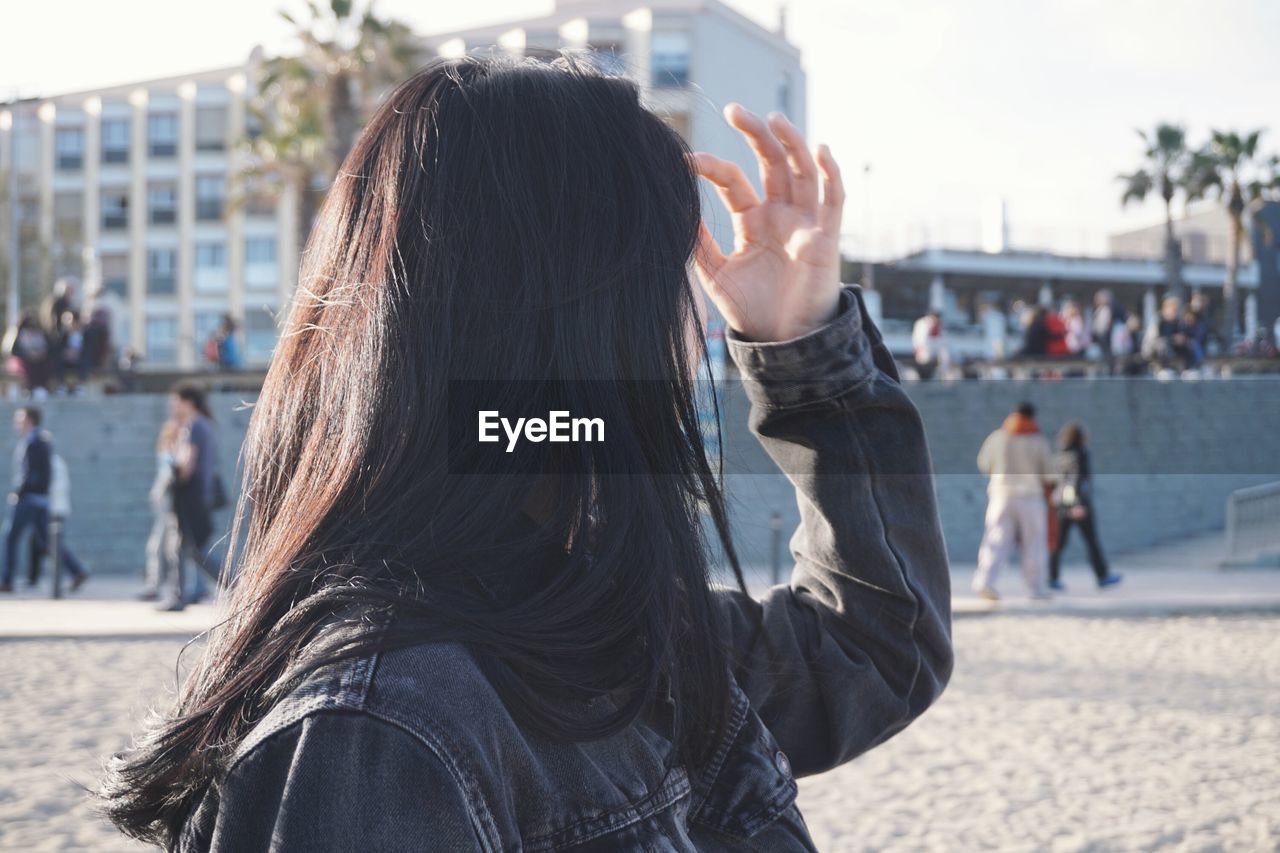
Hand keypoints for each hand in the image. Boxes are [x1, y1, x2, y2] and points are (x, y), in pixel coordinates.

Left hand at [692, 104, 843, 342]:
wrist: (782, 341)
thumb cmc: (752, 309)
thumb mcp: (716, 274)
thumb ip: (698, 244)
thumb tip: (675, 211)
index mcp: (752, 220)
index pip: (733, 182)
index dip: (711, 167)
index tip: (684, 160)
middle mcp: (780, 214)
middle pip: (770, 162)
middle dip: (755, 134)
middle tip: (734, 110)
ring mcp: (804, 222)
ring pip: (802, 171)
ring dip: (791, 142)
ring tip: (773, 118)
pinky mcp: (826, 236)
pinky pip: (834, 199)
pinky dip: (831, 173)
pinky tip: (821, 149)